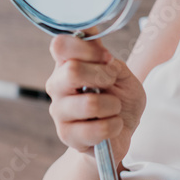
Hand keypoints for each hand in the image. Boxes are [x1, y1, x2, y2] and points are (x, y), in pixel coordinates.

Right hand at [45, 32, 145, 165]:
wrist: (122, 130)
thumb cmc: (119, 97)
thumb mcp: (121, 73)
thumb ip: (109, 62)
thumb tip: (103, 58)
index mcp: (66, 63)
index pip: (60, 45)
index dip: (89, 48)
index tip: (107, 58)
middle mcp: (57, 85)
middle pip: (72, 71)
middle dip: (103, 76)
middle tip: (112, 82)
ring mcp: (59, 111)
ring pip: (89, 103)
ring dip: (113, 105)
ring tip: (114, 108)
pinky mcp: (66, 135)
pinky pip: (98, 129)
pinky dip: (115, 126)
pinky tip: (112, 126)